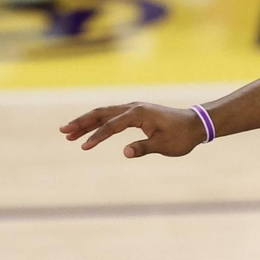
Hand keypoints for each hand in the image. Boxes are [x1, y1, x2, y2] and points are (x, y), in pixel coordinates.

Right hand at [61, 101, 207, 158]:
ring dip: (87, 122)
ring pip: (105, 114)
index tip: (84, 147)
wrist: (195, 124)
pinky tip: (88, 132)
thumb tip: (125, 152)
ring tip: (68, 133)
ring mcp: (134, 109)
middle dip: (82, 122)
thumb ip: (144, 148)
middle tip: (63, 131)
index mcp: (139, 113)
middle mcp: (134, 107)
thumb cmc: (181, 136)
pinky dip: (98, 124)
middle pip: (102, 113)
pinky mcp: (135, 114)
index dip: (97, 136)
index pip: (112, 125)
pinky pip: (112, 118)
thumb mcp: (165, 145)